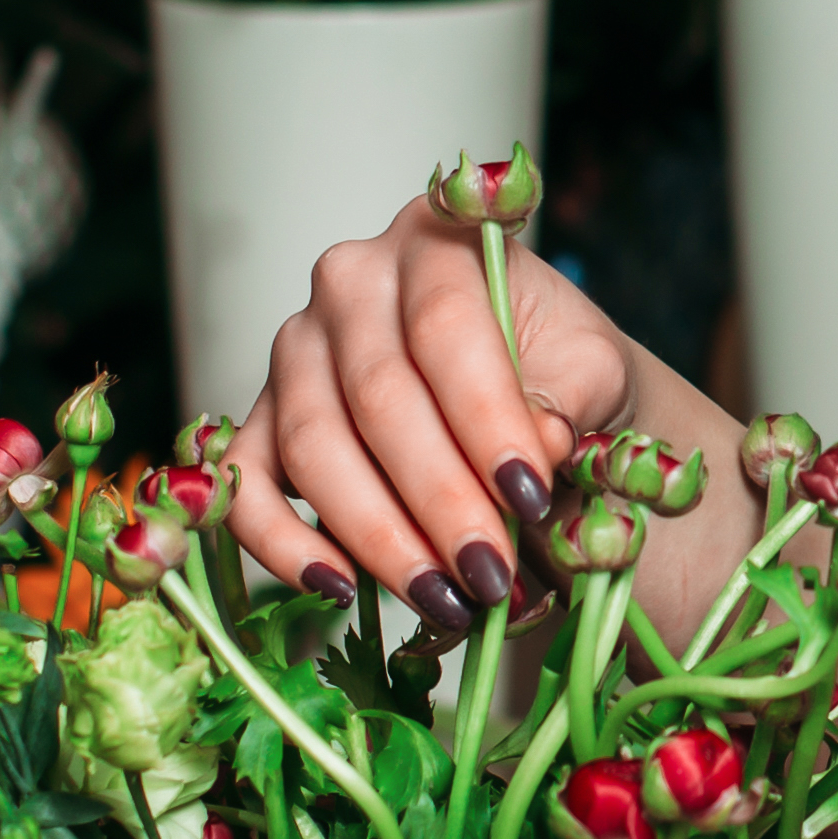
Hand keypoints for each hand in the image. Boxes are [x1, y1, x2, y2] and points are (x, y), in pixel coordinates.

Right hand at [215, 198, 646, 632]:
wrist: (529, 394)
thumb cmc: (559, 374)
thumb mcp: (592, 369)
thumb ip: (570, 396)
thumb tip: (539, 442)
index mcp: (436, 241)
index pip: (446, 327)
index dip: (485, 416)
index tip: (529, 494)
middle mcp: (350, 282)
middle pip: (378, 396)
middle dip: (439, 498)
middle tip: (491, 573)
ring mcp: (295, 350)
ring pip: (314, 446)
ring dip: (379, 535)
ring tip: (446, 598)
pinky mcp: (262, 418)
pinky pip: (246, 484)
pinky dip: (282, 543)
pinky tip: (340, 588)